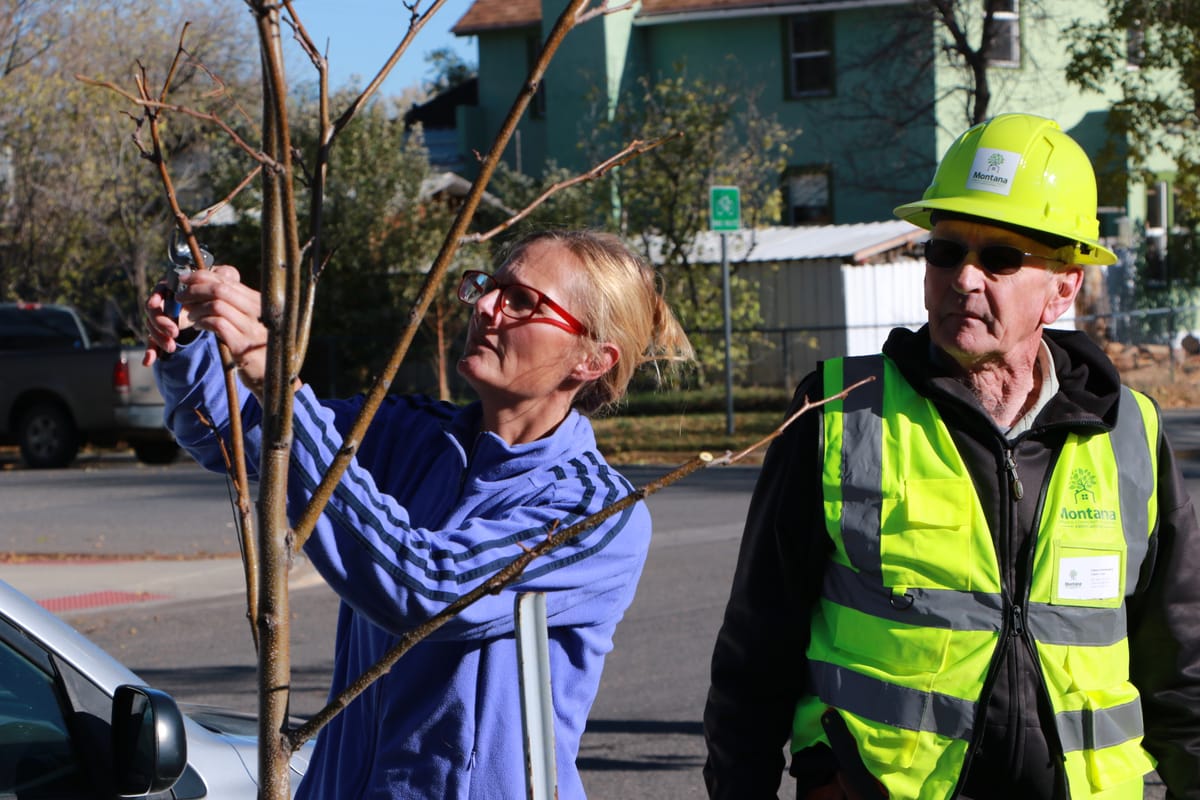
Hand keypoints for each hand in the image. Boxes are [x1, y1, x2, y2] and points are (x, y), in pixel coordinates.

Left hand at [144, 266, 267, 396]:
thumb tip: (206, 286)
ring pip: (216, 305)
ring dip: (196, 308)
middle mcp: (258, 311)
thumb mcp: (249, 321)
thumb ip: (235, 305)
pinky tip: (197, 326)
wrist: (272, 375)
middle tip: (180, 296)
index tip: (184, 279)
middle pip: (220, 289)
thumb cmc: (256, 346)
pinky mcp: (242, 344)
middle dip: (194, 290)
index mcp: (259, 302)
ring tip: (190, 316)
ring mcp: (251, 327)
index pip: (227, 280)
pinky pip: (216, 324)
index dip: (202, 277)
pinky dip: (202, 322)